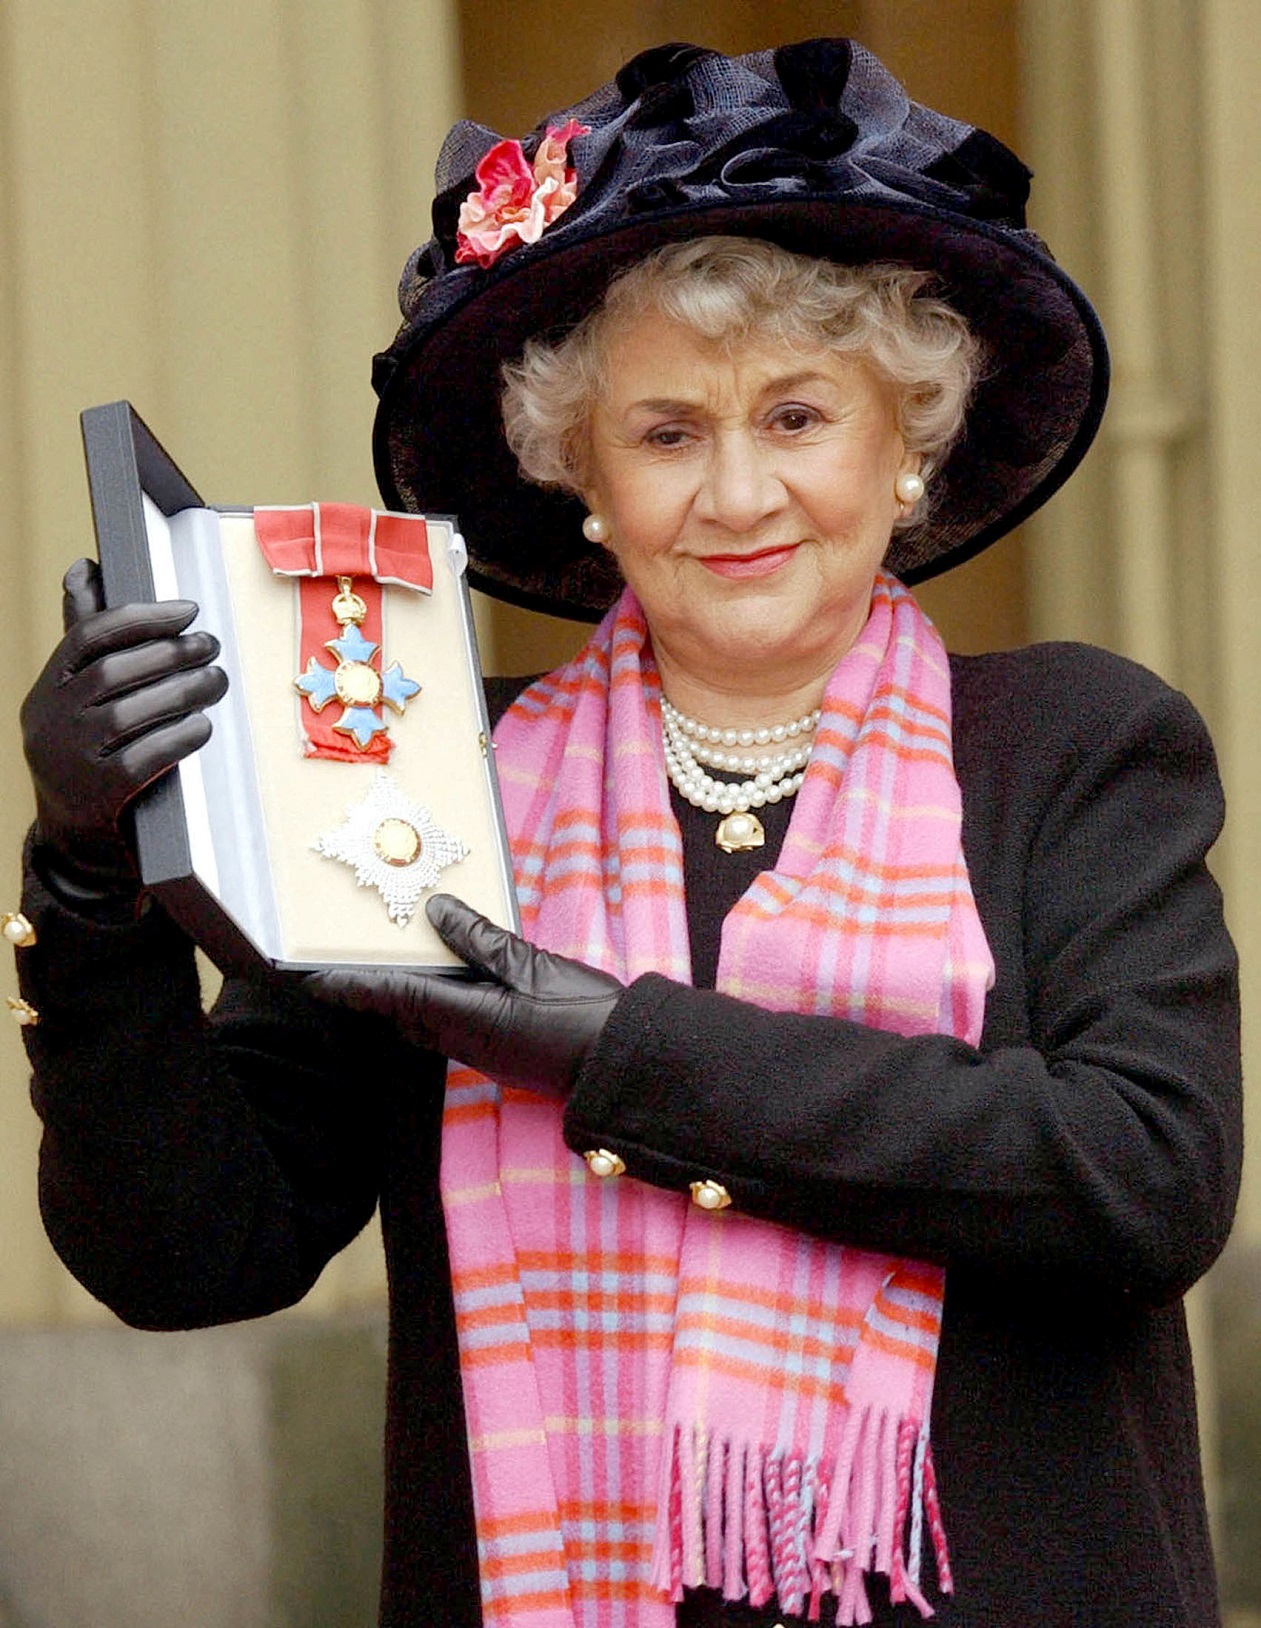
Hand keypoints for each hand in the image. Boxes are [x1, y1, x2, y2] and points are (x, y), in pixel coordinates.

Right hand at [20, 558, 227, 884]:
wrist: (74, 837)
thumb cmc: (86, 752)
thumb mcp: (75, 696)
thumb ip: (87, 637)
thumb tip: (85, 566)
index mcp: (45, 689)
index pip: (89, 637)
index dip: (143, 618)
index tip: (188, 610)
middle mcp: (49, 721)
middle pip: (115, 672)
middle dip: (172, 653)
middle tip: (212, 646)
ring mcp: (69, 759)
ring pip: (130, 712)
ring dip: (185, 691)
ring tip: (218, 680)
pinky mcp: (98, 794)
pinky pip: (143, 756)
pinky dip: (179, 736)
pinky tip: (203, 725)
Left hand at [309, 894, 622, 1093]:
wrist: (623, 1063)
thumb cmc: (583, 1015)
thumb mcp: (530, 965)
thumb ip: (480, 939)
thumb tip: (437, 913)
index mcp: (466, 1016)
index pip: (394, 996)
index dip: (352, 986)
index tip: (315, 978)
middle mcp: (464, 1040)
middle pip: (402, 1014)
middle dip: (373, 992)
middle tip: (349, 963)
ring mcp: (482, 1051)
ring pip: (425, 1024)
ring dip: (404, 998)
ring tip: (394, 964)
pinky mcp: (500, 1052)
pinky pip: (451, 1027)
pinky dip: (436, 1003)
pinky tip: (450, 979)